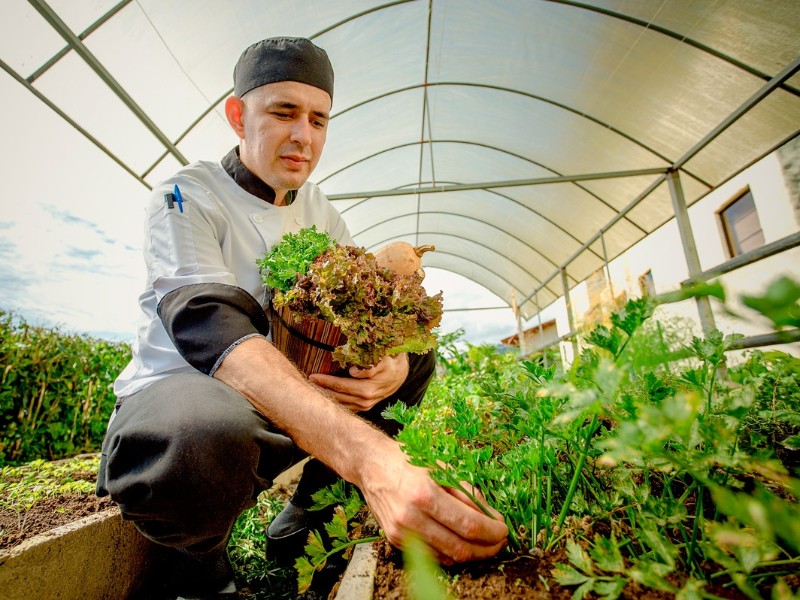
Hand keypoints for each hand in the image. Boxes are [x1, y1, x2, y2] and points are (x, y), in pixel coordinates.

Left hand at [309, 353, 408, 411]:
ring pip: (341, 404)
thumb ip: (371, 365)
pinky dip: (334, 403)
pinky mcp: (365, 407)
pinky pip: (346, 407)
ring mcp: (366, 405)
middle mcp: (367, 400)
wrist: (401, 372)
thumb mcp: (385, 358)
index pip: (342, 386)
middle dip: (321, 390)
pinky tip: (323, 397)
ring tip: (311, 389)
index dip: (326, 381)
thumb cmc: (391, 362)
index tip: (312, 375)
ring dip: (325, 397)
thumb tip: (354, 372)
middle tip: (306, 382)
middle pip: (338, 397)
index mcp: (369, 389)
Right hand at [359, 441, 508, 564]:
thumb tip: (492, 516)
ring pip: (447, 557)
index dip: (492, 531)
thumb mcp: (444, 468)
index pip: (468, 524)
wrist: (372, 465)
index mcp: (425, 494)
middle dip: (487, 548)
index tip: (504, 529)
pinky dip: (452, 554)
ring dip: (472, 555)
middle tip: (500, 541)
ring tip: (486, 544)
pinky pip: (431, 555)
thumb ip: (469, 493)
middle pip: (459, 547)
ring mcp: (402, 533)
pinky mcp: (395, 540)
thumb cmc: (409, 461)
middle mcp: (411, 518)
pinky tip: (463, 544)